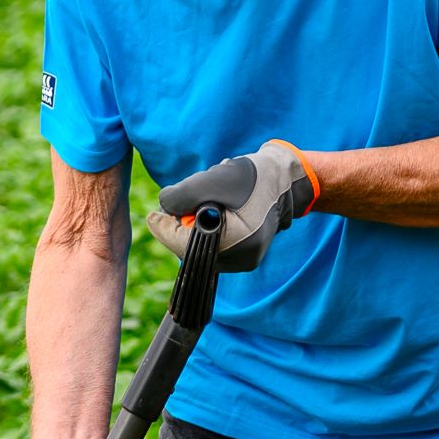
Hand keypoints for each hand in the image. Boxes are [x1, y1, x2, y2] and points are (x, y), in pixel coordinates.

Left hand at [145, 139, 317, 271]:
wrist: (287, 180)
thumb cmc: (252, 178)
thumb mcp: (212, 180)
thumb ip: (182, 195)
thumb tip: (163, 208)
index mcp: (233, 245)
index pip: (183, 245)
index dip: (164, 228)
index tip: (152, 215)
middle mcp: (239, 260)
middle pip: (192, 247)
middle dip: (184, 222)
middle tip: (186, 199)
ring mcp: (244, 260)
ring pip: (203, 244)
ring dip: (198, 222)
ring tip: (212, 198)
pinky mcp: (246, 255)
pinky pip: (215, 243)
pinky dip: (210, 226)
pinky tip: (221, 207)